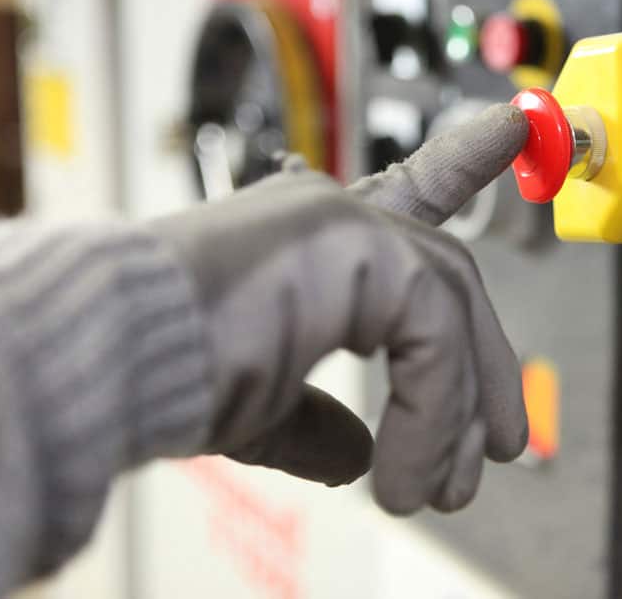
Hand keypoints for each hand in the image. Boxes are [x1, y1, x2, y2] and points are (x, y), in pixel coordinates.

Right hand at [151, 104, 528, 513]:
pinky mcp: (358, 246)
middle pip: (445, 269)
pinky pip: (433, 338)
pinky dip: (430, 418)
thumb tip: (358, 456)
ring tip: (448, 493)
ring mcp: (346, 224)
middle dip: (489, 358)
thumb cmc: (169, 376)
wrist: (107, 363)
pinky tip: (402, 477)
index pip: (405, 193)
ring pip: (448, 310)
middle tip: (508, 442)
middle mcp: (332, 220)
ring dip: (460, 412)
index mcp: (312, 247)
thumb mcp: (263, 403)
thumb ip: (316, 419)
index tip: (514, 128)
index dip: (463, 161)